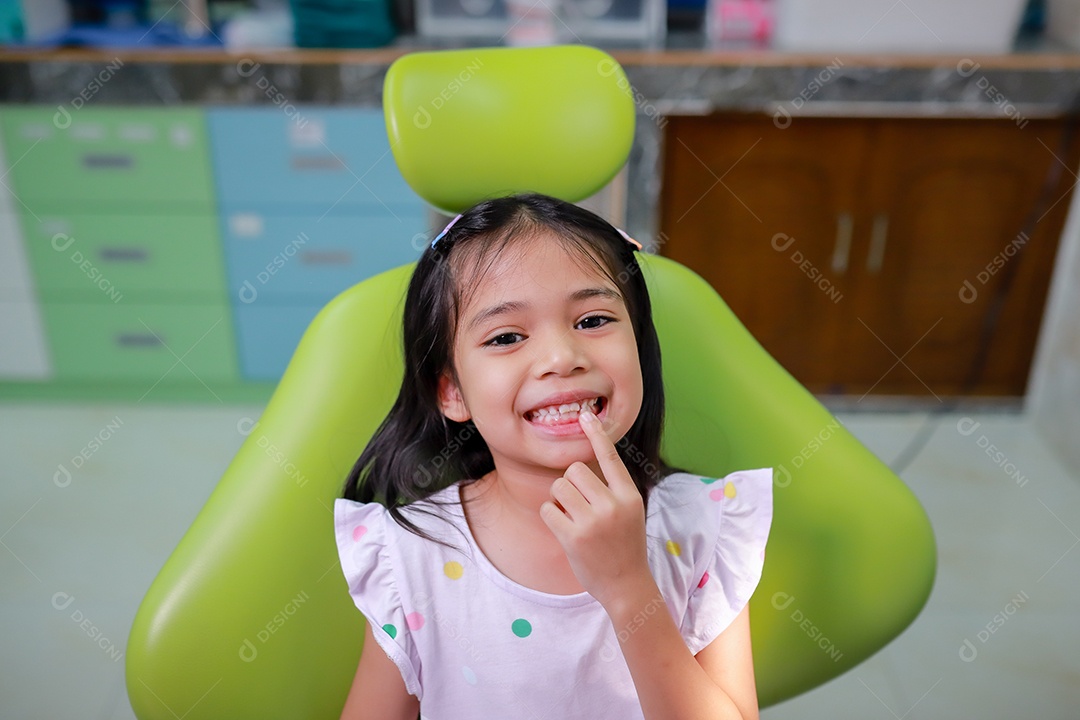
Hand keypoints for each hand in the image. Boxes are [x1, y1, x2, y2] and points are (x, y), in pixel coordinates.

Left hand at [539, 409, 653, 611]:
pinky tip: (563, 528)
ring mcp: (592, 522)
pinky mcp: (573, 537)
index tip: (585, 415)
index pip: (610, 457)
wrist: (626, 585)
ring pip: (559, 487)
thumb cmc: (625, 545)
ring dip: (559, 499)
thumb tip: (582, 464)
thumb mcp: (630, 512)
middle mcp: (612, 506)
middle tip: (578, 503)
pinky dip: (551, 516)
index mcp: (628, 496)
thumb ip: (612, 489)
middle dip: (570, 483)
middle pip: (575, 470)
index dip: (596, 435)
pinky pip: (548, 509)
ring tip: (571, 516)